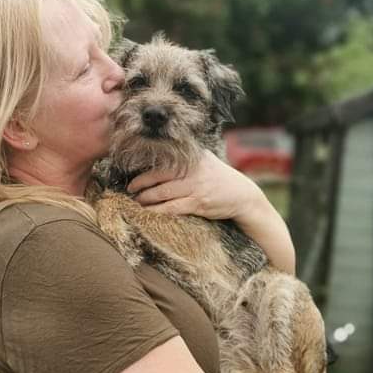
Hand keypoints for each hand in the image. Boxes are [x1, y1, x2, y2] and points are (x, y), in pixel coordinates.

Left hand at [126, 149, 263, 222]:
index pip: (161, 164)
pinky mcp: (198, 203)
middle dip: (140, 186)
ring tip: (137, 204)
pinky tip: (148, 214)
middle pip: (157, 177)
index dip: (143, 173)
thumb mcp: (205, 162)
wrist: (242, 195)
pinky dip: (157, 211)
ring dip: (146, 200)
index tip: (132, 180)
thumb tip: (160, 161)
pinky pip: (172, 208)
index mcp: (191, 158)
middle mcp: (192, 170)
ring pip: (162, 193)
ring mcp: (195, 186)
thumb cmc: (219, 179)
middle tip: (130, 192)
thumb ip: (186, 160)